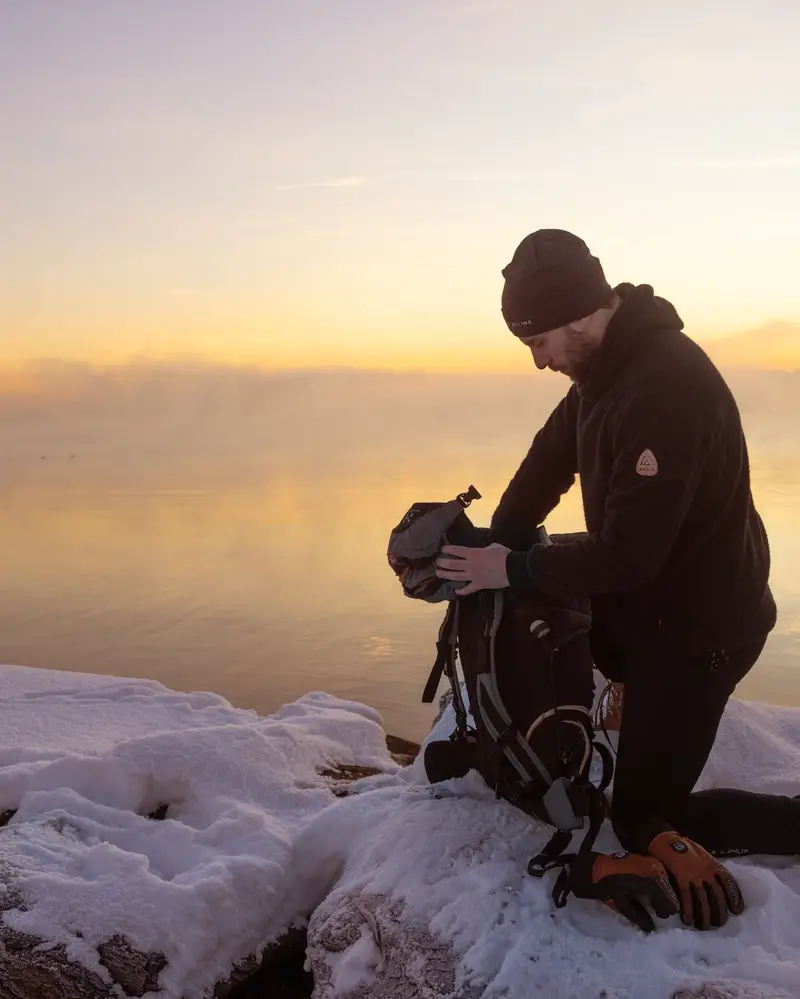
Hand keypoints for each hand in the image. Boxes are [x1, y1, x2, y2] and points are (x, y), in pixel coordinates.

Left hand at [434, 543, 510, 596]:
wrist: (512, 568)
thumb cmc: (503, 555)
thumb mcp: (492, 546)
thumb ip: (484, 549)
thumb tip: (482, 551)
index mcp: (473, 554)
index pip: (456, 551)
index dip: (447, 549)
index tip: (442, 549)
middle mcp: (470, 565)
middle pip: (452, 564)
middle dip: (442, 563)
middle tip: (437, 561)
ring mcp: (473, 576)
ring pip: (456, 576)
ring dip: (446, 575)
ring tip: (438, 573)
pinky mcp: (479, 585)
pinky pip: (468, 589)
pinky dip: (462, 591)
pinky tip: (456, 591)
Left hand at [562, 850, 678, 933]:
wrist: (595, 867)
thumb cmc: (608, 887)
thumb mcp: (623, 905)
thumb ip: (639, 917)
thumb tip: (652, 928)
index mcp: (649, 881)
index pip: (666, 898)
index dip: (667, 909)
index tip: (664, 917)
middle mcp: (652, 869)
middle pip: (667, 887)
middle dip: (666, 900)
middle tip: (662, 912)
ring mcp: (648, 861)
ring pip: (664, 879)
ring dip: (663, 891)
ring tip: (657, 904)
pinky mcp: (644, 858)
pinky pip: (657, 872)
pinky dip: (657, 882)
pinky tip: (651, 891)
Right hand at [647, 831, 744, 929]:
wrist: (663, 838)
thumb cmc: (681, 846)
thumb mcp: (701, 854)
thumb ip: (709, 867)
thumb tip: (715, 883)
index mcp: (713, 864)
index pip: (729, 883)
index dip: (735, 898)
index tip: (737, 911)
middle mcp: (707, 871)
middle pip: (718, 896)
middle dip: (719, 912)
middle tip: (718, 924)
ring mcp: (694, 874)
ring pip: (703, 900)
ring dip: (704, 916)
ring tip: (703, 926)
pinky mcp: (680, 877)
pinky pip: (687, 897)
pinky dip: (688, 910)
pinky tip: (687, 919)